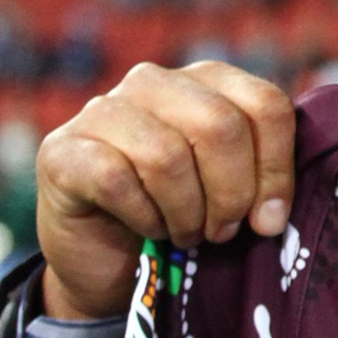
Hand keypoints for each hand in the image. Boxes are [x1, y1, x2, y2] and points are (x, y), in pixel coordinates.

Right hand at [35, 61, 295, 319]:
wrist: (104, 256)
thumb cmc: (181, 215)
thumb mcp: (232, 190)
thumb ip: (262, 180)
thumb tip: (272, 217)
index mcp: (208, 81)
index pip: (265, 105)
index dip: (276, 169)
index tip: (270, 219)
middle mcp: (154, 82)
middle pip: (220, 126)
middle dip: (231, 193)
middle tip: (224, 231)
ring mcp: (102, 110)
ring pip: (167, 156)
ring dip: (186, 212)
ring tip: (187, 233)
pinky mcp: (61, 149)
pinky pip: (116, 180)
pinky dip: (143, 217)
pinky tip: (148, 229)